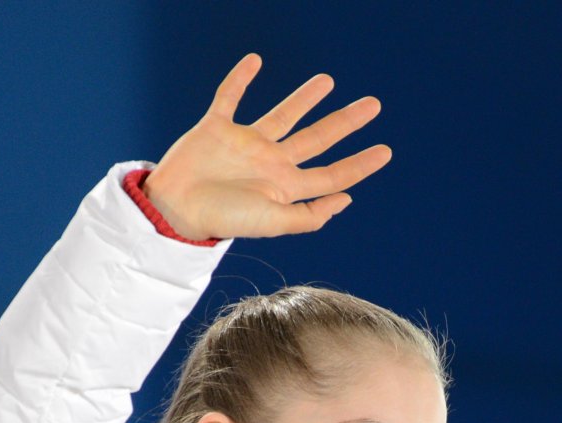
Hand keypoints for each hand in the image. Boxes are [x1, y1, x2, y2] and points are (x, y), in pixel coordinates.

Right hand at [145, 53, 391, 240]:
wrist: (176, 209)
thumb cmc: (225, 220)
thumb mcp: (273, 223)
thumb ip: (310, 216)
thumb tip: (346, 199)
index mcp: (286, 187)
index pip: (332, 174)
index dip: (359, 164)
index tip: (386, 151)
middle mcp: (271, 163)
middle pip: (318, 138)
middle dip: (346, 122)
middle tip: (373, 105)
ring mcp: (245, 143)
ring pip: (284, 115)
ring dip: (305, 97)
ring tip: (328, 81)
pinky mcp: (217, 127)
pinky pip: (230, 97)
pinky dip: (240, 79)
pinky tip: (254, 61)